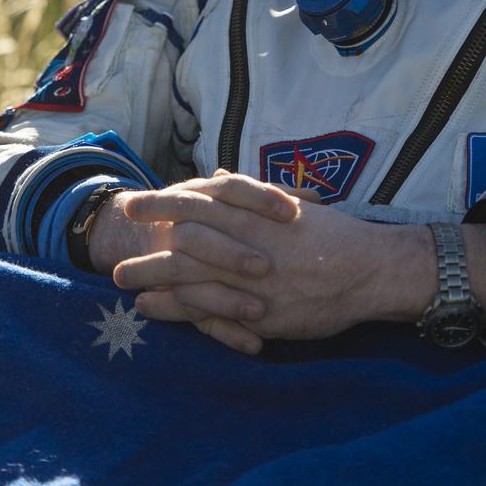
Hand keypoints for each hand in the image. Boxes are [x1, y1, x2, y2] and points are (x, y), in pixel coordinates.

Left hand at [117, 176, 435, 349]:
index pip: (200, 200)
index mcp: (258, 213)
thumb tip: (215, 174)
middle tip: (115, 238)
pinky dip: (173, 308)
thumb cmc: (336, 235)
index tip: (135, 201)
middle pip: (185, 236)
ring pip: (187, 274)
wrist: (370, 271)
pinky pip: (205, 311)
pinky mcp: (256, 311)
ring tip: (120, 278)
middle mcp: (249, 242)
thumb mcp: (294, 204)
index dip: (163, 201)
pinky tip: (151, 307)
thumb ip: (252, 193)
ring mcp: (250, 278)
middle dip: (148, 236)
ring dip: (150, 274)